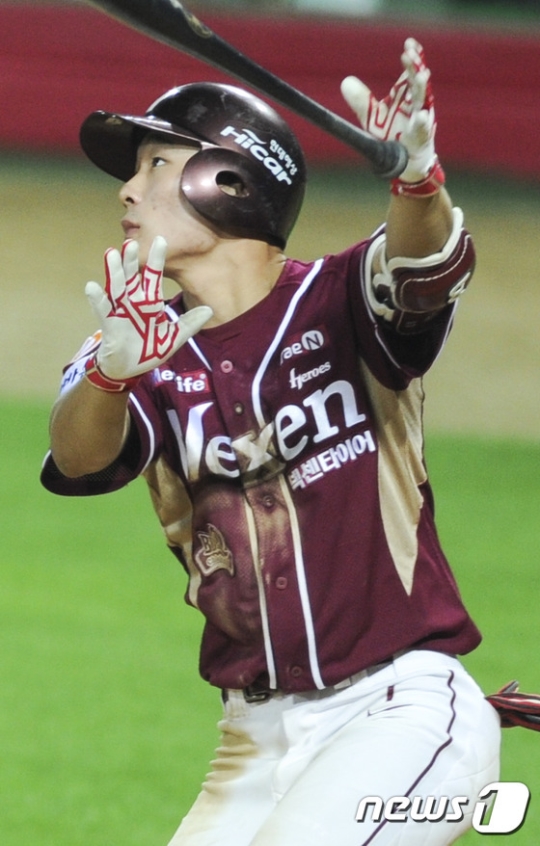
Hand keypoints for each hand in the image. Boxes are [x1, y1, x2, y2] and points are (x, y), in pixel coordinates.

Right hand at [85, 236, 211, 388]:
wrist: (130, 368)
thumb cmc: (149, 350)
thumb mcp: (174, 338)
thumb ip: (189, 324)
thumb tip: (209, 310)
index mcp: (150, 303)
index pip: (154, 276)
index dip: (157, 259)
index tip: (161, 240)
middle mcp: (134, 301)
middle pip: (132, 276)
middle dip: (132, 260)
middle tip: (131, 242)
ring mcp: (120, 310)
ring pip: (117, 287)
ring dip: (114, 271)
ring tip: (111, 253)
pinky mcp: (109, 323)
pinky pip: (102, 309)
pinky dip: (98, 299)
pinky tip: (92, 286)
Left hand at [341, 38, 438, 184]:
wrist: (405, 164)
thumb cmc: (391, 136)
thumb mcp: (373, 117)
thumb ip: (361, 100)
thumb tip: (345, 82)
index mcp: (407, 96)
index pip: (411, 72)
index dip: (412, 58)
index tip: (409, 43)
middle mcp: (417, 105)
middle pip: (418, 81)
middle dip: (415, 67)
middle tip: (409, 53)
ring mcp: (421, 120)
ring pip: (424, 101)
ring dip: (422, 88)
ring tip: (421, 75)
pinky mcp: (421, 138)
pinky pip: (422, 130)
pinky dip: (421, 123)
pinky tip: (420, 116)